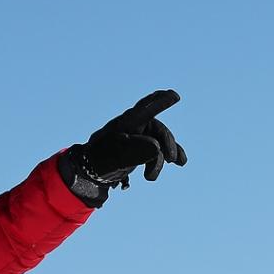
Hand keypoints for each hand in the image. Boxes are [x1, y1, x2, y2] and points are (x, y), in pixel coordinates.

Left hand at [58, 89, 187, 207]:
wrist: (92, 170)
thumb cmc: (101, 159)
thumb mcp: (117, 156)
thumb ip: (136, 151)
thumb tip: (157, 147)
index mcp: (127, 123)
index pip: (146, 109)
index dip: (160, 102)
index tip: (174, 96)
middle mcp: (135, 126)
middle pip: (158, 130)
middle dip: (168, 144)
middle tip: (172, 160)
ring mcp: (140, 137)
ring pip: (160, 143)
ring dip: (163, 158)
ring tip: (150, 177)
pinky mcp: (142, 148)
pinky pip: (160, 150)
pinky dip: (168, 157)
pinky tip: (181, 163)